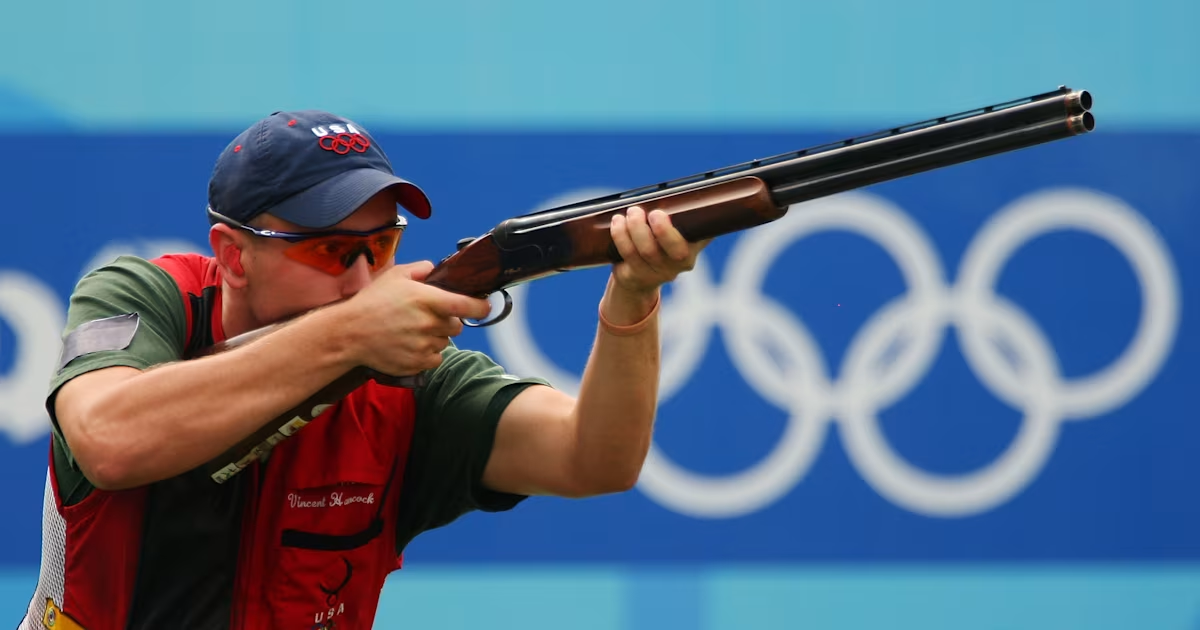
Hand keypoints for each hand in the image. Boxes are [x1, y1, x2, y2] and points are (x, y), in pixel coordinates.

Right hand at [334, 261, 491, 374]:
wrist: (349, 333)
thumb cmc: (371, 302)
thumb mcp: (394, 276)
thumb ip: (420, 269)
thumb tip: (436, 269)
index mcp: (427, 299)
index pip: (466, 305)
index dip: (481, 307)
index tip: (485, 306)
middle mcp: (428, 323)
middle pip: (457, 326)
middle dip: (447, 321)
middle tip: (427, 318)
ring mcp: (423, 345)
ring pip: (445, 342)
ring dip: (436, 337)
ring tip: (413, 331)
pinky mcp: (417, 363)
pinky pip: (435, 359)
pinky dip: (428, 353)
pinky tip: (411, 345)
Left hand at [609, 206, 708, 294]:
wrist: (639, 277)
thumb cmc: (658, 241)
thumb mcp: (674, 227)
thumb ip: (679, 210)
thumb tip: (678, 188)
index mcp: (695, 244)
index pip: (704, 236)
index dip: (693, 226)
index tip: (664, 213)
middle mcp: (682, 262)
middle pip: (677, 251)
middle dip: (662, 230)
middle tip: (651, 213)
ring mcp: (660, 272)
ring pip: (648, 251)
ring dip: (636, 227)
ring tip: (631, 212)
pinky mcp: (638, 276)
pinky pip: (629, 255)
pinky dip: (621, 235)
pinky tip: (617, 222)